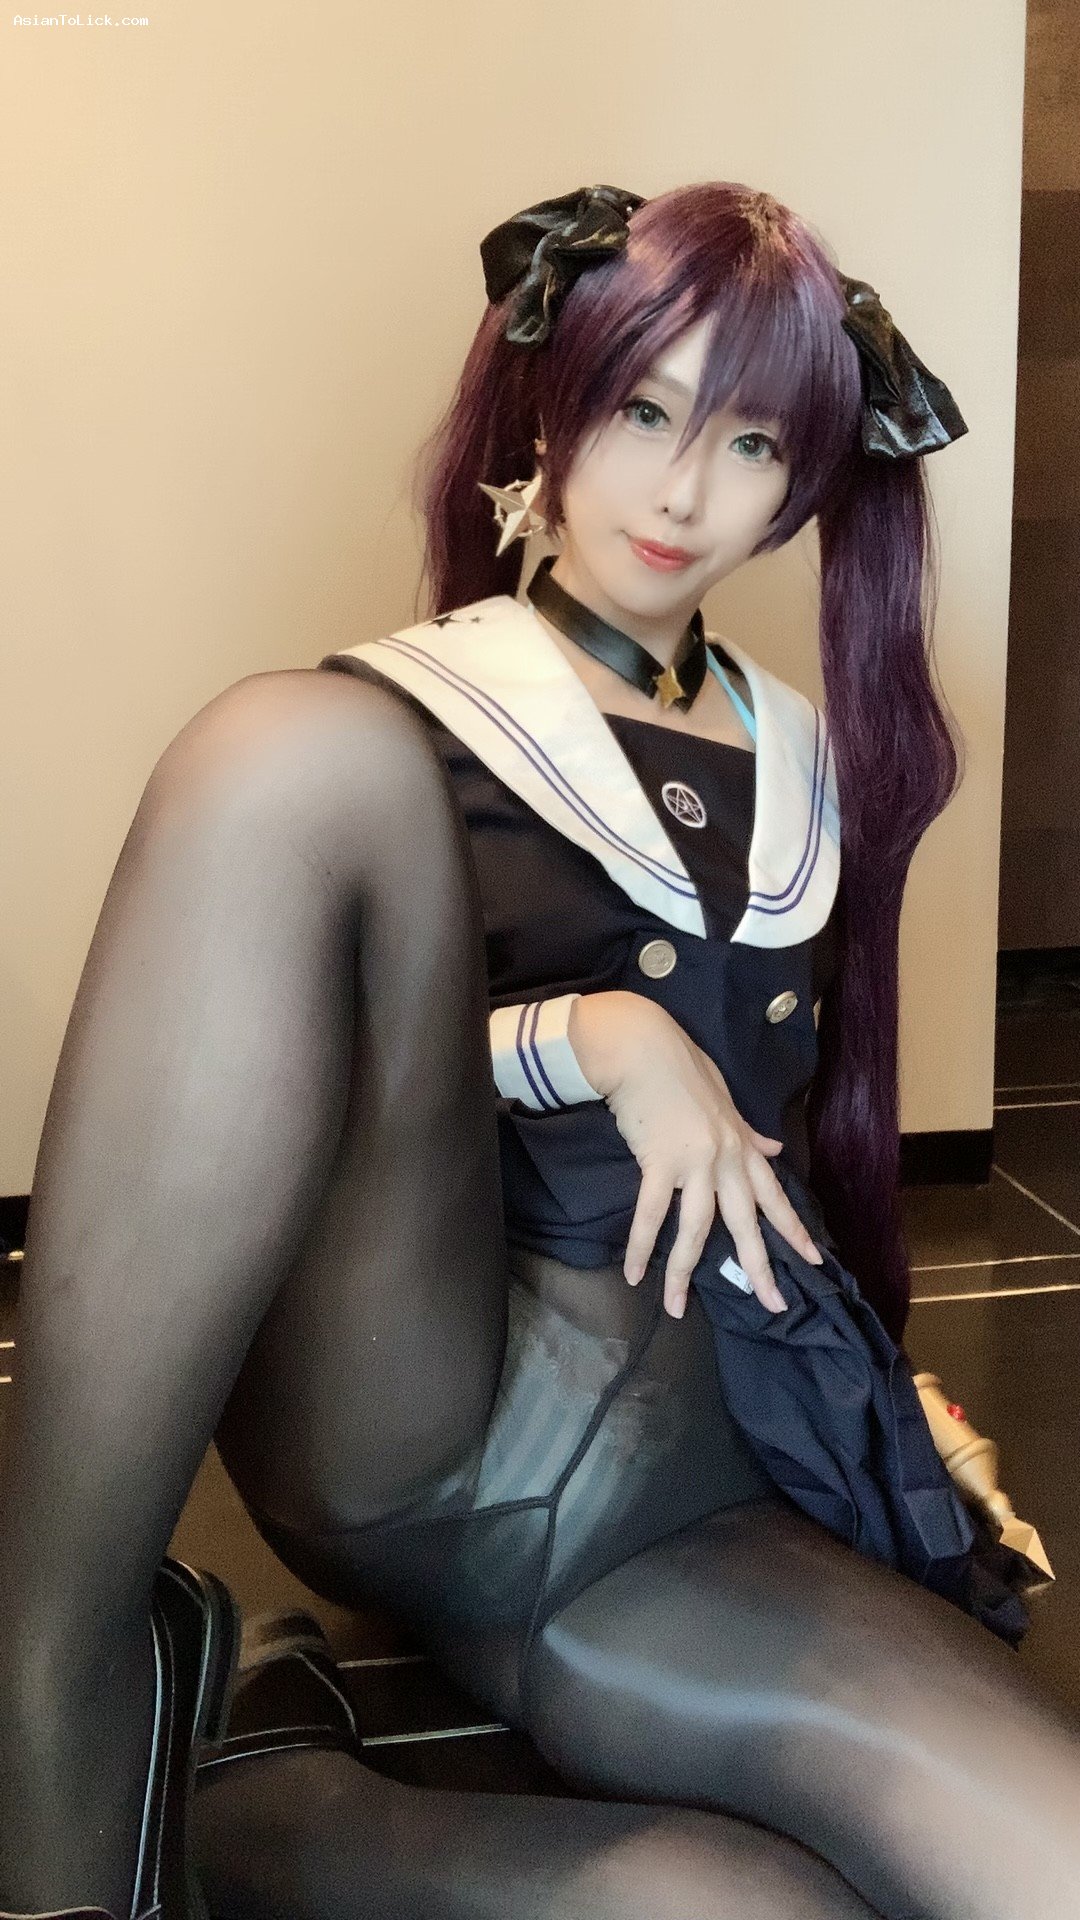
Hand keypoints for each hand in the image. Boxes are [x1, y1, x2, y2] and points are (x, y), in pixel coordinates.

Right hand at [568, 990, 823, 1319]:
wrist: (645, 1047)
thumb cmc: (680, 1067)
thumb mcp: (724, 1099)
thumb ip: (747, 1130)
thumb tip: (771, 1147)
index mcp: (742, 1146)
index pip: (774, 1196)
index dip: (794, 1230)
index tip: (813, 1261)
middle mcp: (726, 1159)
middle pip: (746, 1224)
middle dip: (759, 1267)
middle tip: (773, 1305)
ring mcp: (695, 1162)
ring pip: (695, 1230)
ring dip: (683, 1273)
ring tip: (676, 1307)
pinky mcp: (660, 1162)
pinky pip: (651, 1214)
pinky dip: (640, 1247)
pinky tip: (634, 1274)